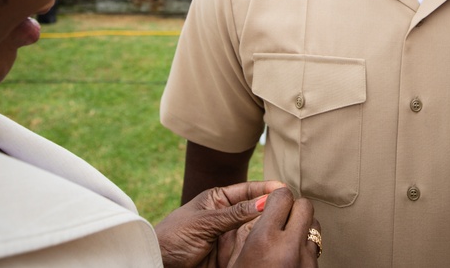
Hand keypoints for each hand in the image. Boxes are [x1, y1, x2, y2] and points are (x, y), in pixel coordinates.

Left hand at [156, 180, 283, 267]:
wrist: (158, 264)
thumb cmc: (173, 237)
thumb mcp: (204, 222)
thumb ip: (235, 213)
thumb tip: (266, 201)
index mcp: (219, 200)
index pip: (249, 190)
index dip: (267, 189)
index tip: (285, 190)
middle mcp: (228, 217)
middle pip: (256, 210)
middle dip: (272, 208)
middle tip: (292, 208)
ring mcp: (230, 236)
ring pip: (256, 230)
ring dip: (268, 227)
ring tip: (285, 224)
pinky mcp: (231, 255)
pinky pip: (250, 249)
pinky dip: (261, 246)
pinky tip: (271, 242)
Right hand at [234, 187, 319, 267]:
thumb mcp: (234, 260)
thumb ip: (246, 231)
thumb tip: (261, 206)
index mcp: (264, 240)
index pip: (282, 196)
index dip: (275, 197)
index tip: (269, 205)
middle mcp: (290, 247)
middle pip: (304, 205)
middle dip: (293, 207)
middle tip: (280, 220)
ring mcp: (307, 260)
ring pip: (314, 224)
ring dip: (301, 226)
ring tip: (286, 240)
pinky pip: (315, 247)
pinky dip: (304, 246)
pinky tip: (291, 256)